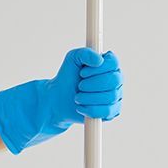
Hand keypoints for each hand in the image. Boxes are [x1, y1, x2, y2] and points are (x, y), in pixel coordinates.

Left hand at [0, 48, 122, 153]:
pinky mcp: (109, 114)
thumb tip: (97, 57)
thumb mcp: (72, 60)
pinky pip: (107, 112)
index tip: (83, 72)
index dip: (98, 68)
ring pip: (110, 96)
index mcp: (108, 67)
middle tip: (77, 87)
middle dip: (91, 84)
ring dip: (89, 97)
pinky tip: (81, 108)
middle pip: (113, 80)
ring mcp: (113, 99)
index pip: (114, 62)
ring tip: (77, 98)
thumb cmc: (62, 81)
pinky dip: (91, 110)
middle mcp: (114, 82)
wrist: (54, 104)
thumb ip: (84, 53)